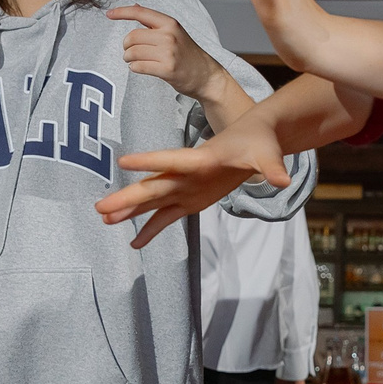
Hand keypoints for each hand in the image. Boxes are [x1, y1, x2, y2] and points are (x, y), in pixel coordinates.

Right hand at [96, 118, 288, 249]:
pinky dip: (150, 229)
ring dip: (130, 212)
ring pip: (153, 202)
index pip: (173, 160)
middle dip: (128, 197)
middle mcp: (187, 174)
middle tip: (100, 208)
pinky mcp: (190, 200)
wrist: (255, 139)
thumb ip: (271, 168)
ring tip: (104, 221)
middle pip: (153, 187)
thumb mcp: (268, 154)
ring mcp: (186, 188)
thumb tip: (282, 180)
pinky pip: (166, 217)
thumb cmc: (259, 142)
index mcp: (201, 159)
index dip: (150, 162)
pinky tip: (134, 243)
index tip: (123, 162)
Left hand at [111, 4, 227, 102]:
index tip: (109, 14)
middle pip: (132, 36)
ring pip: (132, 52)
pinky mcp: (167, 69)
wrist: (206, 76)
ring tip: (135, 60)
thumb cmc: (188, 54)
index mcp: (170, 23)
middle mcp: (169, 35)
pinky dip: (134, 68)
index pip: (141, 13)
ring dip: (129, 58)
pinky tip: (141, 67)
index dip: (122, 12)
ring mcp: (168, 53)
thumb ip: (154, 21)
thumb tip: (134, 6)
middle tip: (130, 51)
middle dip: (126, 46)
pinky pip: (138, 66)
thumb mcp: (175, 32)